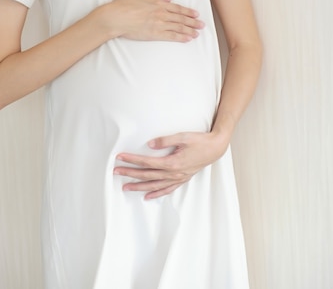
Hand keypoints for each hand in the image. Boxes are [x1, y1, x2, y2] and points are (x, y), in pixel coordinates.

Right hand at [105, 0, 203, 41]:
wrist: (116, 17)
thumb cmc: (125, 4)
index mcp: (159, 3)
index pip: (177, 8)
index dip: (188, 11)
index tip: (196, 14)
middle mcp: (162, 13)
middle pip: (181, 18)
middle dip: (193, 22)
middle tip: (202, 25)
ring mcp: (159, 24)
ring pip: (178, 27)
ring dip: (189, 30)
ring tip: (197, 33)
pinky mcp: (155, 34)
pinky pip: (171, 36)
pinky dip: (181, 37)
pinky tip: (188, 39)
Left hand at [113, 131, 228, 199]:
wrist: (215, 148)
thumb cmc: (200, 141)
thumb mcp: (183, 136)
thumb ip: (165, 140)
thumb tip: (149, 144)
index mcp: (172, 162)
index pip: (147, 162)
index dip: (132, 160)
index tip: (120, 157)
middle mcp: (174, 173)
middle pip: (147, 175)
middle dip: (130, 173)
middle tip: (116, 171)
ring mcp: (178, 178)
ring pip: (154, 185)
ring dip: (139, 186)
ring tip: (126, 187)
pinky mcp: (182, 179)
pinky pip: (166, 189)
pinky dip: (156, 194)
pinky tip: (147, 196)